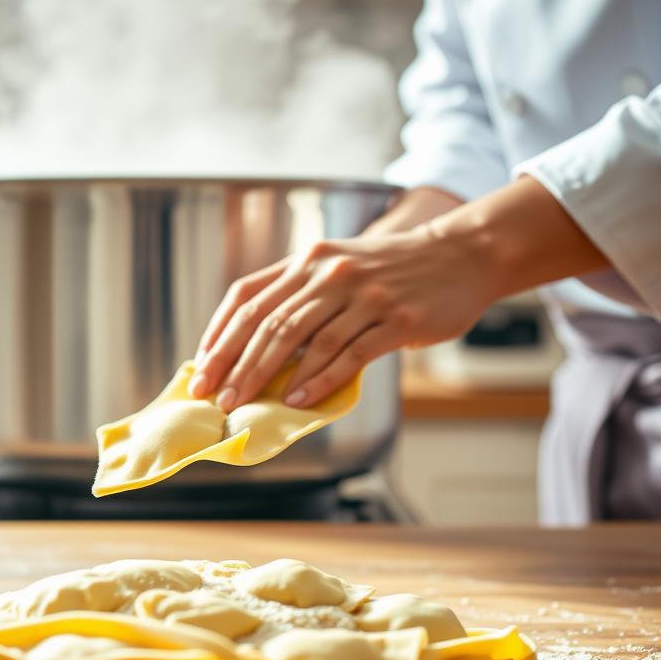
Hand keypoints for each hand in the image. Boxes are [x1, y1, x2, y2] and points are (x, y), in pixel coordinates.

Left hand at [189, 175, 610, 412]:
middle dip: (234, 364)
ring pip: (303, 340)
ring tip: (244, 404)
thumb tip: (253, 348)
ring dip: (268, 376)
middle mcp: (329, 273)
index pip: (247, 297)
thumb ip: (298, 297)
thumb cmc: (390, 270)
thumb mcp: (337, 266)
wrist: (460, 256)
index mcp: (307, 260)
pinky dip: (319, 379)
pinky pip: (349, 354)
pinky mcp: (397, 319)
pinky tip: (298, 400)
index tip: (200, 368)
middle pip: (269, 323)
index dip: (219, 334)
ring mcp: (364, 295)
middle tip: (214, 397)